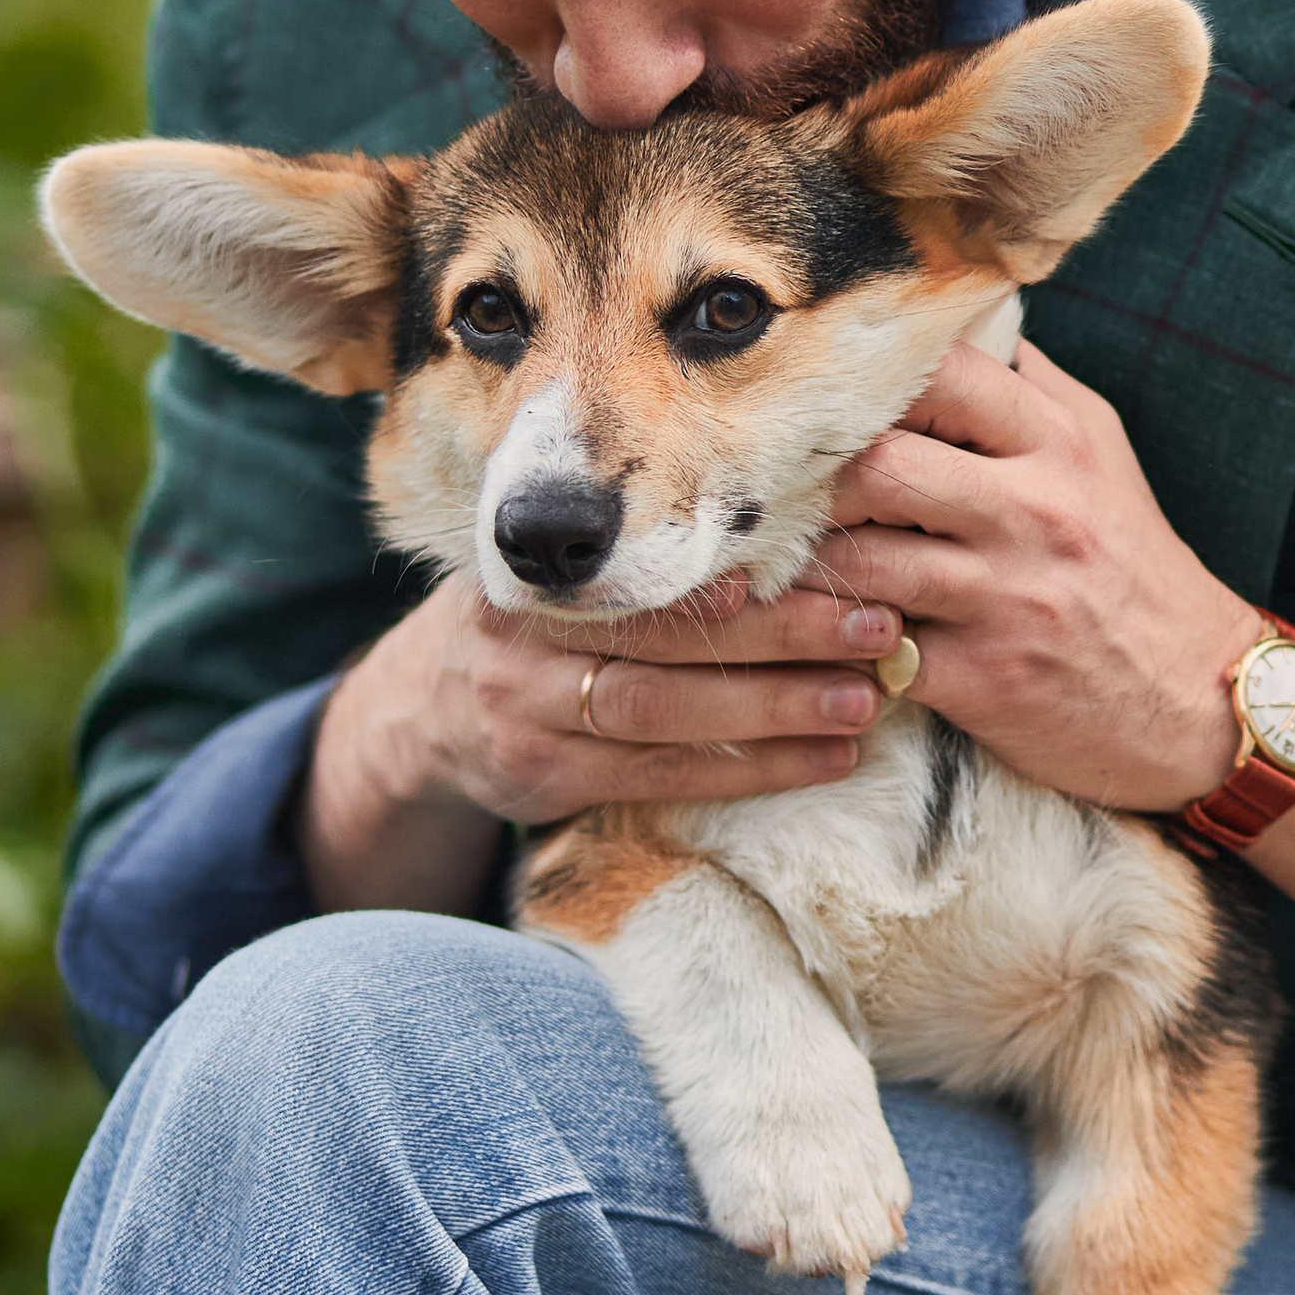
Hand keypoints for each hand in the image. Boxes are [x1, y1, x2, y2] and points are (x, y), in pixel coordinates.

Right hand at [299, 572, 904, 913]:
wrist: (419, 718)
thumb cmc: (528, 626)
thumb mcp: (555, 571)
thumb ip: (630, 549)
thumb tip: (780, 513)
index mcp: (534, 570)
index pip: (638, 572)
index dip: (724, 571)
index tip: (814, 560)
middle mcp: (519, 641)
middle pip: (662, 643)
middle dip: (779, 636)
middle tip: (876, 626)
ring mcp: (527, 717)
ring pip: (665, 716)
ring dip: (776, 710)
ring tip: (863, 700)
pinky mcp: (546, 781)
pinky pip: (662, 778)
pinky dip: (750, 770)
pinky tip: (823, 760)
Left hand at [808, 338, 1258, 812]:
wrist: (1199, 702)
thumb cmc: (1136, 571)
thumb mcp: (1104, 460)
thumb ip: (1034, 393)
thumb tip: (963, 326)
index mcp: (1059, 446)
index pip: (940, 376)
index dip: (872, 384)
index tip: (838, 409)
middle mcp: (1033, 512)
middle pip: (879, 464)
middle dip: (818, 479)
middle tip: (787, 494)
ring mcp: (1005, 598)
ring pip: (860, 560)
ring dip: (808, 563)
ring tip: (783, 561)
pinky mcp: (982, 678)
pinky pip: (872, 646)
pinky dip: (834, 640)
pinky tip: (818, 633)